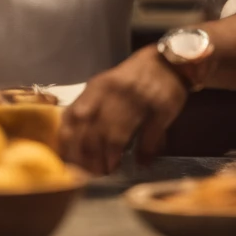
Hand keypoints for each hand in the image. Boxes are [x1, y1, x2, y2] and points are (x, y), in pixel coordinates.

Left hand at [57, 45, 188, 175]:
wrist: (167, 62)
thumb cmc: (130, 79)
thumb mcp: (104, 87)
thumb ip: (89, 110)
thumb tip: (74, 146)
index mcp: (96, 88)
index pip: (72, 117)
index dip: (68, 142)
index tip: (69, 162)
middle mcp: (112, 93)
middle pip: (92, 130)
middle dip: (88, 156)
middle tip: (90, 173)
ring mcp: (137, 100)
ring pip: (116, 135)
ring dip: (110, 158)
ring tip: (109, 171)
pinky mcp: (160, 108)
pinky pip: (148, 136)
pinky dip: (143, 153)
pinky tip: (140, 163)